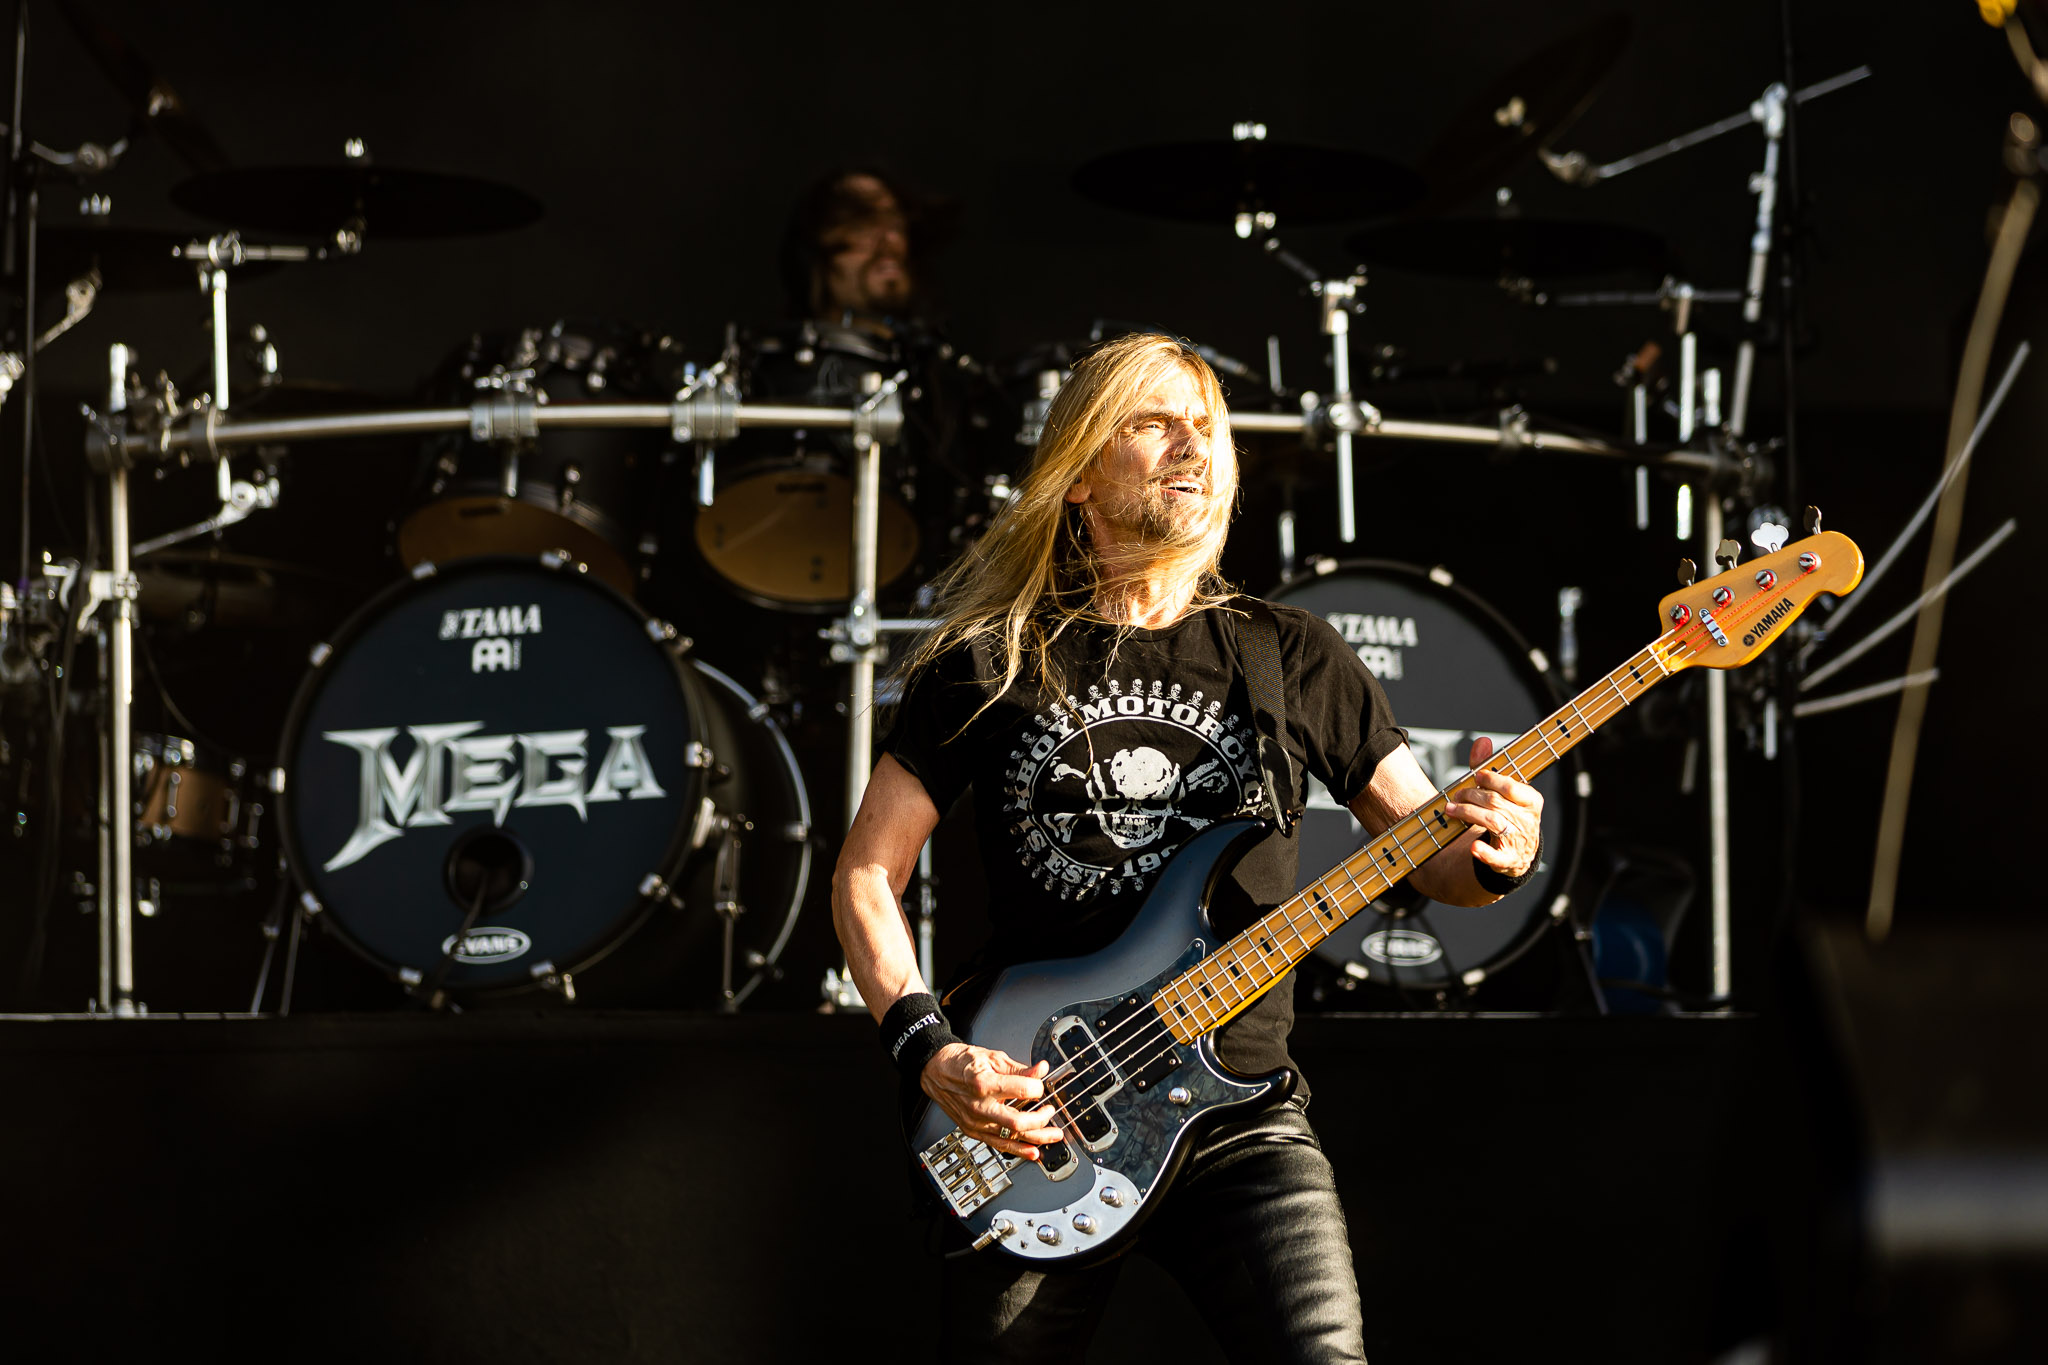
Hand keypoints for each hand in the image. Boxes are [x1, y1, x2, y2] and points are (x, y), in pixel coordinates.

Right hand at [922, 1042, 1064, 1161]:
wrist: (935, 1070)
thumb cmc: (960, 1062)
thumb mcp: (991, 1057)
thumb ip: (1019, 1068)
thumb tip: (1040, 1070)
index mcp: (984, 1083)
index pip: (1023, 1090)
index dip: (1038, 1087)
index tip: (1041, 1084)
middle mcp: (979, 1106)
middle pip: (1018, 1122)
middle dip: (1041, 1120)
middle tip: (1051, 1111)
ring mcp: (975, 1122)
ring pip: (1011, 1138)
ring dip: (1036, 1138)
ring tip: (1054, 1136)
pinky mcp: (972, 1131)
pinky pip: (998, 1145)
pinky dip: (1018, 1150)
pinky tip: (1032, 1152)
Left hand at [1445, 736, 1543, 880]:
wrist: (1518, 852)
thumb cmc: (1508, 815)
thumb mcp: (1503, 794)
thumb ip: (1490, 770)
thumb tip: (1482, 741)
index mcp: (1532, 801)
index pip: (1510, 786)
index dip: (1490, 779)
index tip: (1475, 777)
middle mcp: (1528, 821)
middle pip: (1495, 803)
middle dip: (1471, 796)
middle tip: (1455, 795)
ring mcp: (1519, 841)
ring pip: (1492, 822)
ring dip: (1467, 814)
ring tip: (1450, 809)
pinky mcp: (1508, 861)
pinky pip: (1497, 857)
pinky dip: (1484, 853)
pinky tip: (1472, 848)